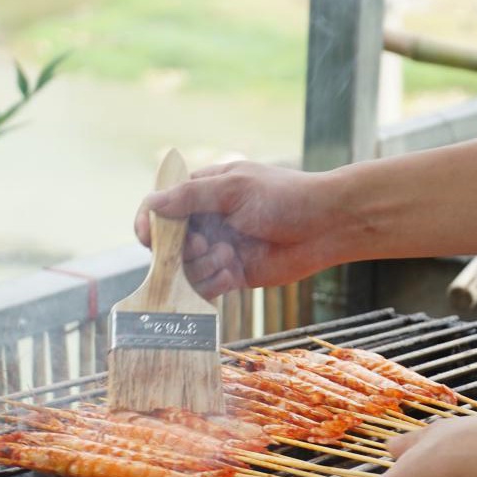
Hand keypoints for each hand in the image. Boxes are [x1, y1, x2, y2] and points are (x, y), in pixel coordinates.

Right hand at [134, 161, 343, 295]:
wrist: (326, 226)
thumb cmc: (285, 197)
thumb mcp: (235, 188)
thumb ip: (192, 197)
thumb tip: (152, 205)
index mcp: (203, 192)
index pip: (160, 208)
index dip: (150, 224)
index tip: (149, 237)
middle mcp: (206, 222)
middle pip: (169, 245)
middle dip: (180, 250)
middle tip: (203, 246)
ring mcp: (218, 250)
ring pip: (186, 269)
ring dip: (201, 267)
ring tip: (228, 257)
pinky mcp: (233, 275)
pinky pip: (206, 288)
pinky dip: (213, 284)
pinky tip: (232, 274)